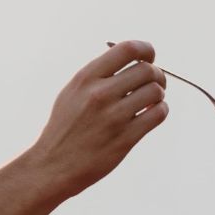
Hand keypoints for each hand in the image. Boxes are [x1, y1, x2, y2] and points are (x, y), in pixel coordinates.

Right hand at [23, 42, 167, 202]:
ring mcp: (113, 117)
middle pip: (146, 70)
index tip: (149, 58)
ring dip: (159, 94)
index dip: (146, 50)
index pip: (128, 49)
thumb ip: (98, 75)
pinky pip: (158, 114)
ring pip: (155, 91)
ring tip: (151, 101)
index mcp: (86, 78)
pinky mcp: (125, 139)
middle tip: (155, 83)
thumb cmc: (65, 128)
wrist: (53, 165)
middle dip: (157, 74)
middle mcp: (99, 94)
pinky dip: (161, 110)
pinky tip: (152, 113)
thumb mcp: (72, 92)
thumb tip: (133, 60)